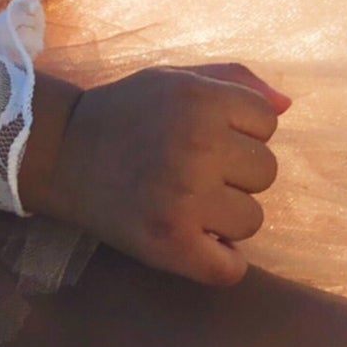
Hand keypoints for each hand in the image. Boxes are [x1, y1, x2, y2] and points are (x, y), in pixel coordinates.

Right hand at [36, 62, 288, 285]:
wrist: (60, 152)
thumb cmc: (125, 113)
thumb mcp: (174, 79)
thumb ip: (233, 81)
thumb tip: (286, 106)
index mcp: (201, 99)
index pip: (267, 122)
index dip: (239, 130)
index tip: (203, 136)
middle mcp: (198, 145)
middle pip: (266, 171)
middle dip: (235, 173)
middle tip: (190, 170)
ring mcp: (185, 197)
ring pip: (253, 218)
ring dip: (225, 216)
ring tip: (185, 202)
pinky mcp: (171, 242)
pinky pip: (231, 267)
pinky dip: (218, 260)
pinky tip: (192, 240)